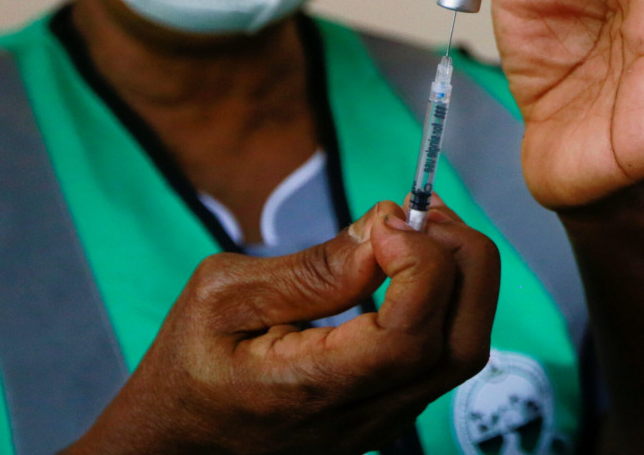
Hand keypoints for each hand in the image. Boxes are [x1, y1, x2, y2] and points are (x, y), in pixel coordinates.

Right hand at [63, 201, 499, 454]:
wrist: (178, 441)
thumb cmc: (188, 368)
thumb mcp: (220, 297)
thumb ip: (310, 270)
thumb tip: (385, 229)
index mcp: (315, 389)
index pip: (413, 336)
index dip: (421, 264)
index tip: (387, 221)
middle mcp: (365, 413)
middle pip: (462, 343)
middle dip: (461, 260)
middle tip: (422, 210)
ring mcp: (385, 417)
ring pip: (465, 348)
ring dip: (461, 275)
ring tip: (421, 224)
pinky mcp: (391, 406)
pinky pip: (445, 351)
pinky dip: (448, 295)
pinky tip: (414, 258)